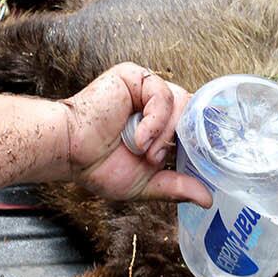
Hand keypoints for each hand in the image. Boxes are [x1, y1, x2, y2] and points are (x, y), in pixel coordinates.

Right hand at [61, 63, 212, 205]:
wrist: (70, 153)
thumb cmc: (98, 166)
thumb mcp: (146, 183)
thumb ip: (176, 186)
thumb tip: (208, 199)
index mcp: (162, 125)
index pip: (195, 125)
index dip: (199, 142)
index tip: (198, 161)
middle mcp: (157, 104)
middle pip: (193, 113)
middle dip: (180, 141)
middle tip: (156, 160)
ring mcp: (147, 89)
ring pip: (181, 104)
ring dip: (164, 134)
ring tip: (142, 151)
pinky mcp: (134, 77)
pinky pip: (162, 95)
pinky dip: (155, 121)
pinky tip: (137, 138)